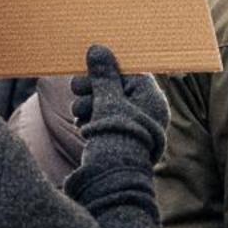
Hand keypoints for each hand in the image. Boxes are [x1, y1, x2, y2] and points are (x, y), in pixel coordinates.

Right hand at [72, 43, 168, 157]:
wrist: (112, 178)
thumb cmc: (115, 136)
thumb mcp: (108, 101)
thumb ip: (103, 75)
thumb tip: (98, 49)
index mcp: (151, 99)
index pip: (131, 72)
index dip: (108, 68)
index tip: (89, 66)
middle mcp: (146, 112)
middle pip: (117, 87)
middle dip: (93, 87)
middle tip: (77, 88)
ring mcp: (133, 125)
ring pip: (107, 103)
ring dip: (88, 103)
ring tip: (78, 112)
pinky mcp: (120, 137)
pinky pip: (104, 119)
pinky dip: (91, 117)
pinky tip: (81, 123)